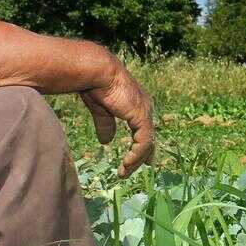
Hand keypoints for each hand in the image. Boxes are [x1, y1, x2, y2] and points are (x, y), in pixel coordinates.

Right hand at [79, 58, 154, 177]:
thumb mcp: (101, 109)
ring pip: (147, 143)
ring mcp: (145, 111)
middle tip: (135, 169)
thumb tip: (106, 142)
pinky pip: (143, 142)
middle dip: (143, 156)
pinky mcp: (141, 117)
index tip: (138, 160)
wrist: (97, 73)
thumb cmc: (96, 85)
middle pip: (149, 137)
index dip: (142, 145)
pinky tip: (126, 164)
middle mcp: (145, 107)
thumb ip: (105, 124)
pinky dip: (136, 156)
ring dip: (136, 160)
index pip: (144, 128)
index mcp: (136, 103)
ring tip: (124, 172)